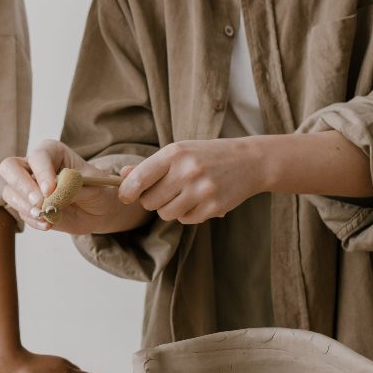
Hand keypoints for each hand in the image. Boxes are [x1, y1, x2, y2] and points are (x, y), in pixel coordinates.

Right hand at [0, 140, 135, 233]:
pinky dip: (33, 221)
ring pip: (10, 192)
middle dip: (22, 185)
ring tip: (45, 216)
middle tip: (39, 202)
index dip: (42, 172)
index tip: (51, 190)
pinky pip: (21, 212)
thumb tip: (54, 195)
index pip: (38, 157)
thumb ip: (74, 187)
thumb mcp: (94, 186)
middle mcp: (34, 166)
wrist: (99, 209)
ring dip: (25, 206)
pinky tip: (48, 224)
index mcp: (51, 152)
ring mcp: (27, 187)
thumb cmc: (97, 189)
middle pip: (9, 168)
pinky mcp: (27, 206)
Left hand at [118, 138, 264, 224]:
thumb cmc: (206, 155)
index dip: (127, 191)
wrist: (249, 161)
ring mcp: (202, 190)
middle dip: (151, 200)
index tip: (125, 196)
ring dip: (168, 209)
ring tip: (182, 195)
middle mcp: (187, 171)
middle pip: (150, 201)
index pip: (140, 179)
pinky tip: (197, 200)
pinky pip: (185, 220)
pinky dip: (187, 214)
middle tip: (163, 192)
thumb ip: (150, 165)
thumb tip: (122, 176)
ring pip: (166, 214)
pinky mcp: (214, 207)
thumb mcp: (179, 152)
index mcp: (175, 153)